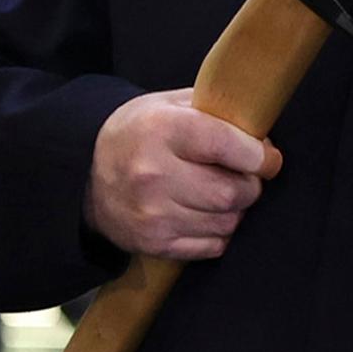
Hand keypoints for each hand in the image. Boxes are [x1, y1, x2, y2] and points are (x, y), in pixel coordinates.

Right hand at [87, 88, 283, 262]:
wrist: (85, 174)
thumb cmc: (138, 133)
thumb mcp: (168, 105)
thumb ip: (214, 111)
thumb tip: (261, 132)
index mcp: (161, 129)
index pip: (226, 146)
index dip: (258, 155)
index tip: (267, 157)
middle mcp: (154, 174)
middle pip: (232, 192)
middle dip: (251, 185)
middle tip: (246, 176)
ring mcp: (153, 214)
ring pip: (226, 222)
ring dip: (235, 210)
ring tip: (222, 193)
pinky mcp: (154, 243)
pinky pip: (212, 246)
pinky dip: (219, 232)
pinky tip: (204, 214)